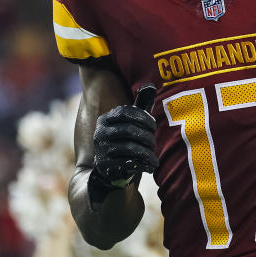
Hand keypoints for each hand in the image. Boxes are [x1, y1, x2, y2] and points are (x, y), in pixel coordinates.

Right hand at [87, 84, 157, 209]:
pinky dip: (141, 165)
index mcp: (106, 119)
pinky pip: (127, 163)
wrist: (110, 172)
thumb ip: (141, 106)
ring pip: (130, 148)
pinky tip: (149, 167)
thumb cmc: (125, 142)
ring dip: (147, 154)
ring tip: (155, 159)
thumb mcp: (132, 124)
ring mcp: (101, 150)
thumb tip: (151, 85)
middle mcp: (100, 133)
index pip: (126, 112)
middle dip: (147, 138)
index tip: (153, 126)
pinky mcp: (104, 166)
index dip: (143, 118)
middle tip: (155, 144)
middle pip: (130, 130)